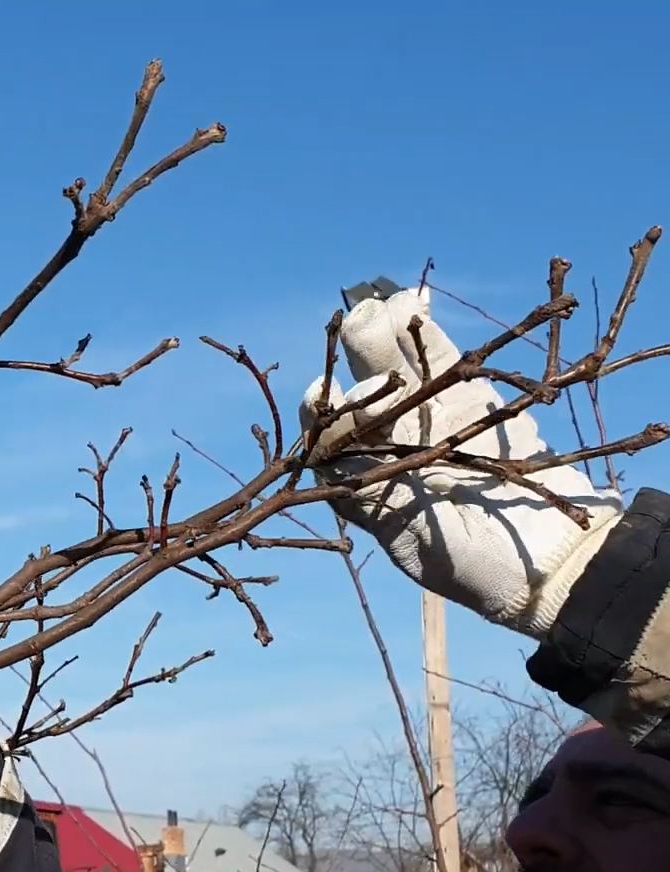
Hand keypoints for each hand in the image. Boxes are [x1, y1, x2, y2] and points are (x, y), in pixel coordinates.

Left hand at [300, 285, 621, 636]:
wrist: (552, 558)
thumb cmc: (477, 562)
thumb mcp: (415, 537)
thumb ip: (371, 496)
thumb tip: (323, 460)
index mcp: (362, 478)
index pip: (325, 433)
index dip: (325, 410)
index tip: (336, 397)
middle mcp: (387, 443)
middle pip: (357, 389)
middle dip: (354, 357)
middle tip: (360, 328)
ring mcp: (426, 418)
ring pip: (393, 365)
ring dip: (383, 333)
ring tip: (383, 305)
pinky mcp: (468, 400)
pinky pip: (439, 359)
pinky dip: (423, 330)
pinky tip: (409, 304)